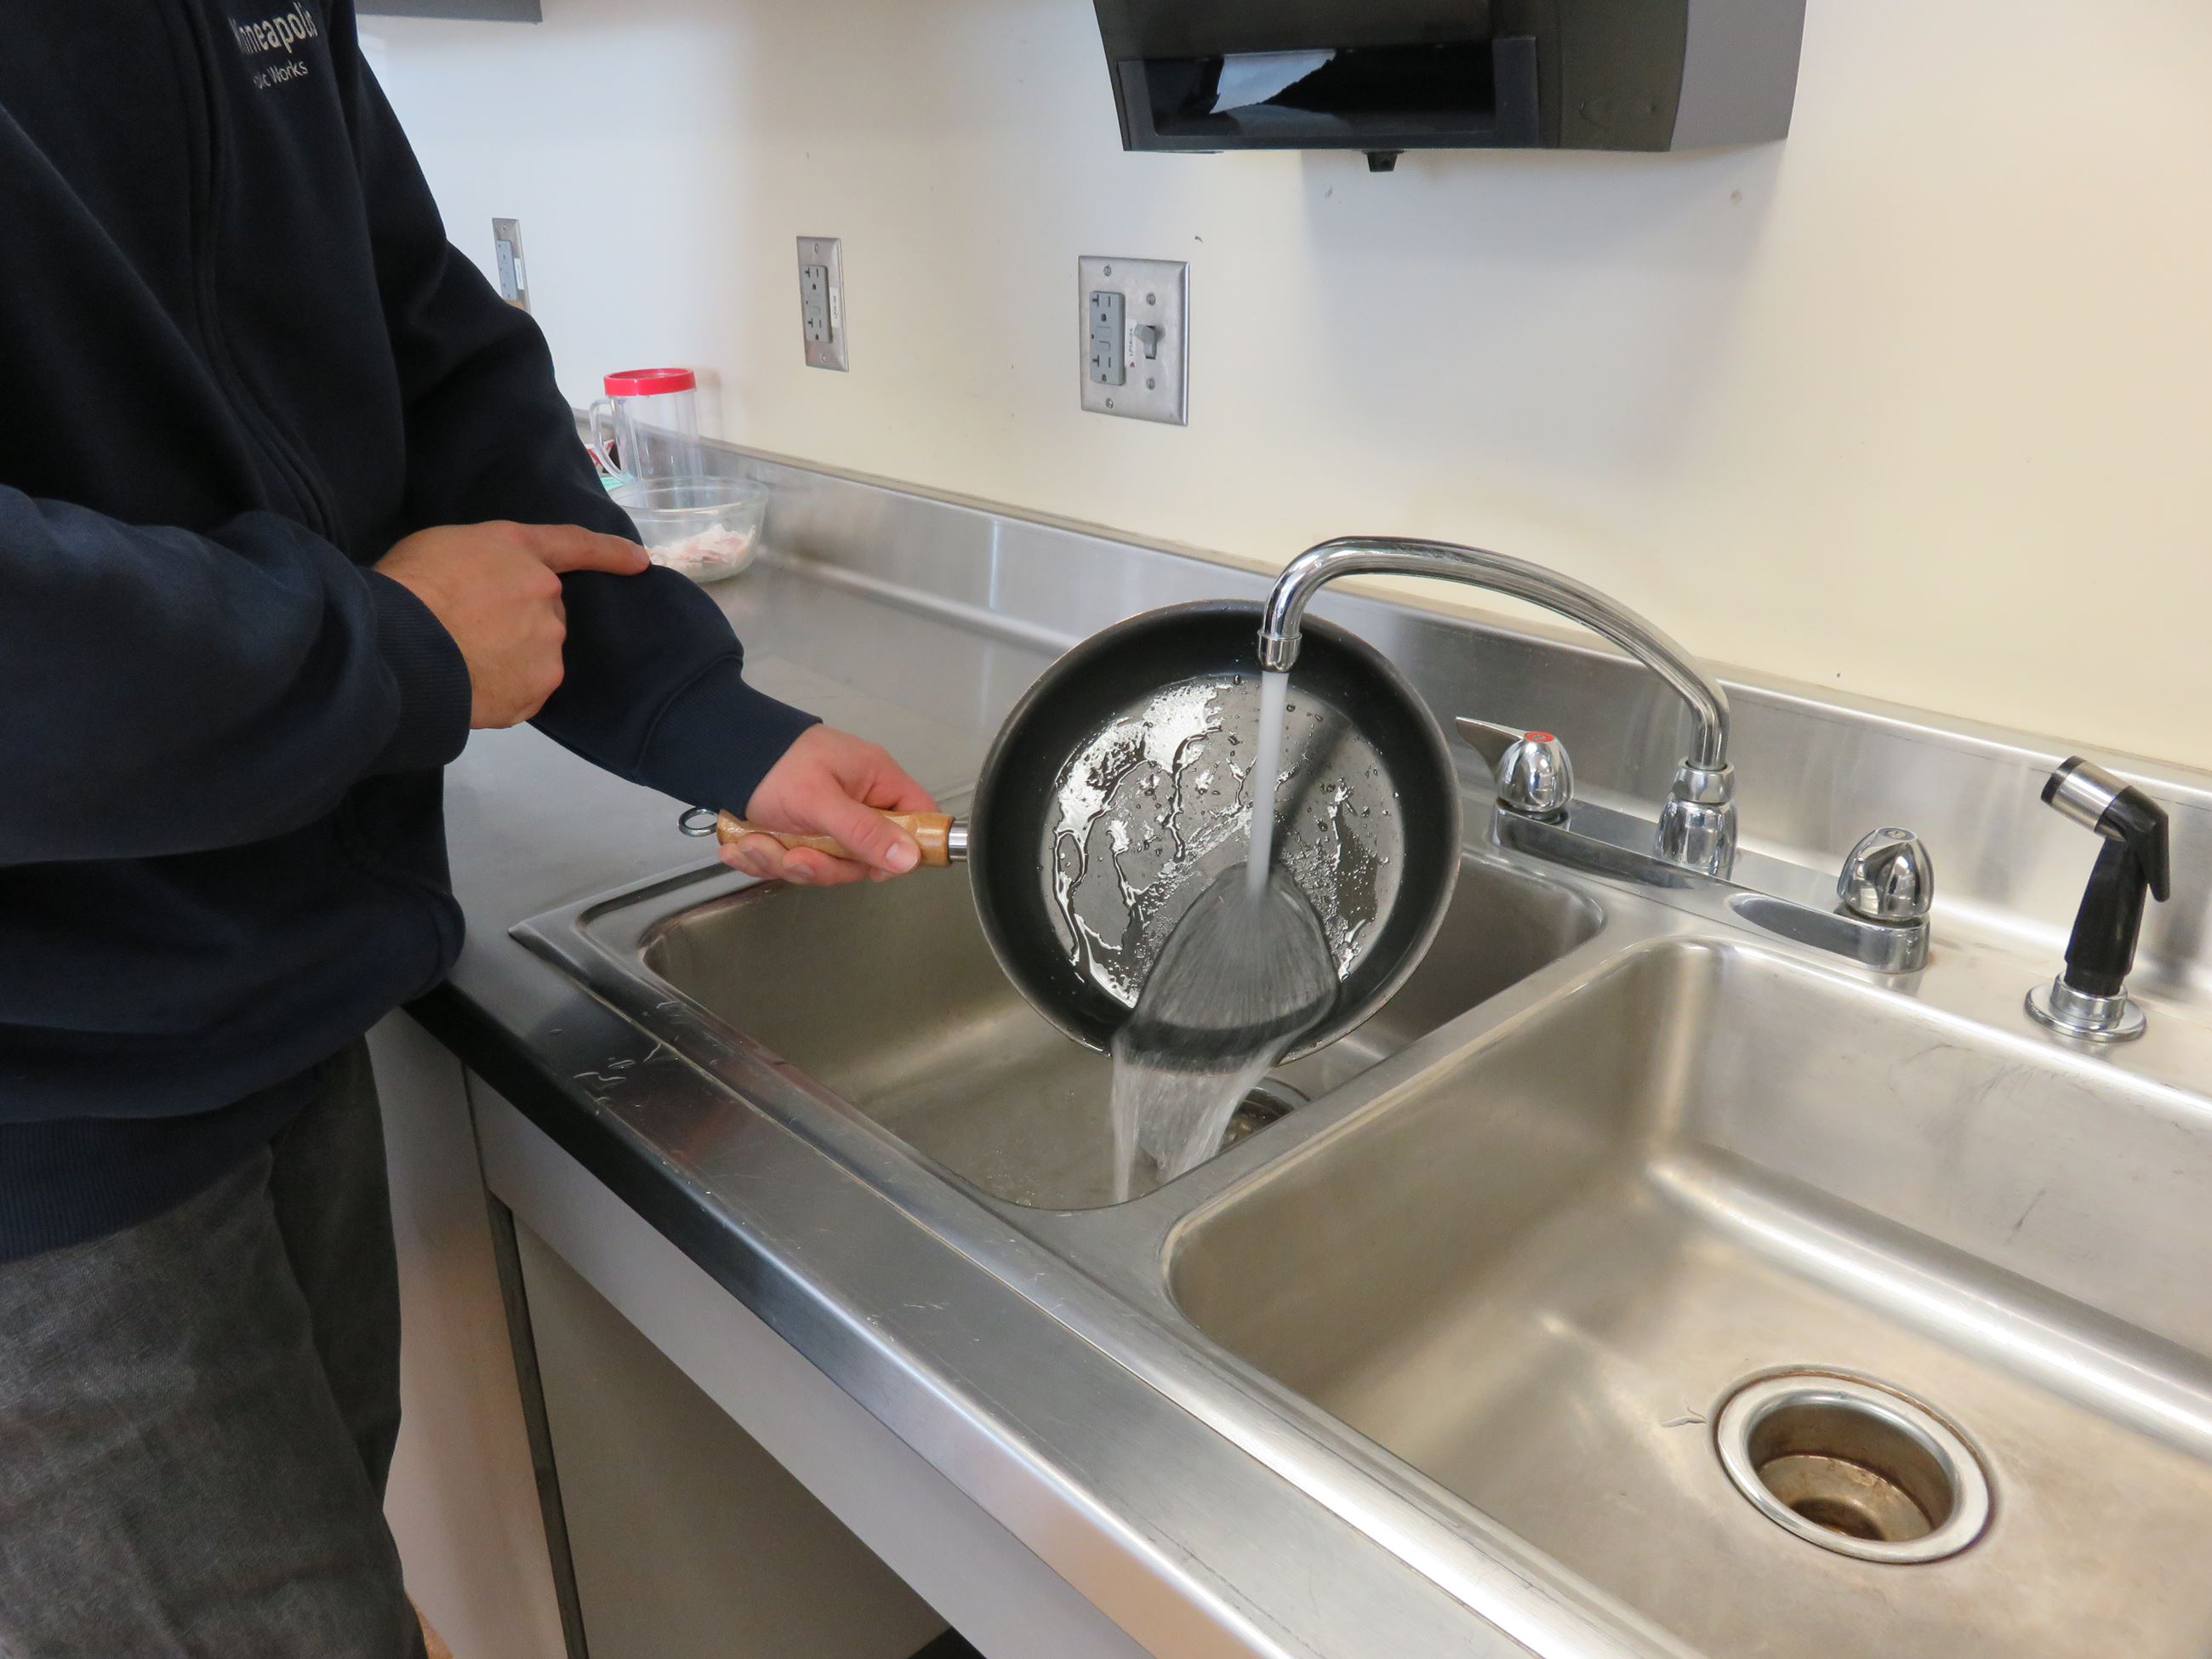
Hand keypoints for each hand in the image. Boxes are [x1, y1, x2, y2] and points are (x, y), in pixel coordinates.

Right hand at [375, 521, 648, 727]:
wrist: (401, 643)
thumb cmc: (407, 588)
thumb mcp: (443, 548)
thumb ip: (484, 563)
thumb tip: (487, 591)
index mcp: (520, 551)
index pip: (574, 545)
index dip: (610, 553)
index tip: (641, 561)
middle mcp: (545, 593)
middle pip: (545, 611)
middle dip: (517, 621)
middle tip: (469, 631)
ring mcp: (548, 643)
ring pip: (536, 654)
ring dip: (509, 658)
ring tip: (463, 660)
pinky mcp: (539, 686)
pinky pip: (525, 690)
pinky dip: (503, 691)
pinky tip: (471, 684)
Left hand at [727, 725, 936, 885]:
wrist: (718, 751)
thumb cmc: (776, 766)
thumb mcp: (820, 800)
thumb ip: (864, 832)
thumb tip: (911, 860)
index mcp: (876, 781)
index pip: (918, 818)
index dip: (905, 849)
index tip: (872, 868)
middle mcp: (857, 802)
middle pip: (865, 856)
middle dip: (821, 865)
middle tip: (792, 857)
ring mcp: (826, 820)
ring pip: (825, 864)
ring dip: (783, 862)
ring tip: (751, 845)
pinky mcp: (797, 833)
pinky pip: (794, 862)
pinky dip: (765, 859)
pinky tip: (741, 848)